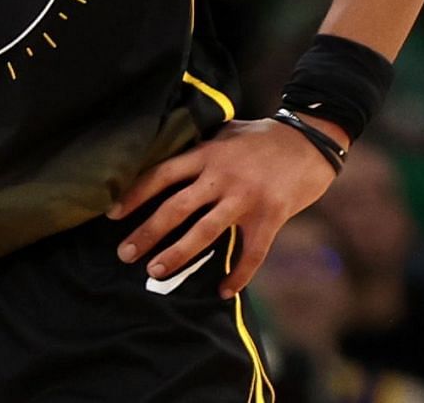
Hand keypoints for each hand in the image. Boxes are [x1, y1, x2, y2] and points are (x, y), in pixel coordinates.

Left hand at [109, 116, 343, 297]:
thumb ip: (200, 148)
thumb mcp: (225, 133)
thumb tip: (168, 158)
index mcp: (205, 154)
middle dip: (147, 233)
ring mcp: (245, 198)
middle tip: (124, 254)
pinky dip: (238, 275)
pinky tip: (223, 290)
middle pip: (175, 208)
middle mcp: (220, 176)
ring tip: (155, 272)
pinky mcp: (271, 216)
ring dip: (177, 255)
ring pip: (204, 233)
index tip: (112, 215)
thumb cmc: (263, 136)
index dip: (134, 195)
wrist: (311, 140)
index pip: (160, 175)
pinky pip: (251, 254)